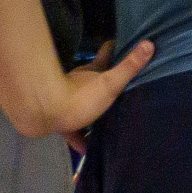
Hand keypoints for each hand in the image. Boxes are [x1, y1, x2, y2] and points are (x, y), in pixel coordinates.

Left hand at [27, 41, 154, 140]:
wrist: (41, 114)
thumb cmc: (78, 97)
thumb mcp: (109, 84)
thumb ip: (129, 67)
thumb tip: (150, 42)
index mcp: (92, 73)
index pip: (105, 55)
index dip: (112, 49)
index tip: (120, 44)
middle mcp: (78, 84)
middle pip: (93, 81)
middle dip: (103, 82)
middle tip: (119, 89)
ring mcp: (66, 102)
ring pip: (81, 105)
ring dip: (91, 111)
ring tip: (105, 122)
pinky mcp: (58, 122)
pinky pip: (72, 131)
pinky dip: (79, 139)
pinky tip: (85, 150)